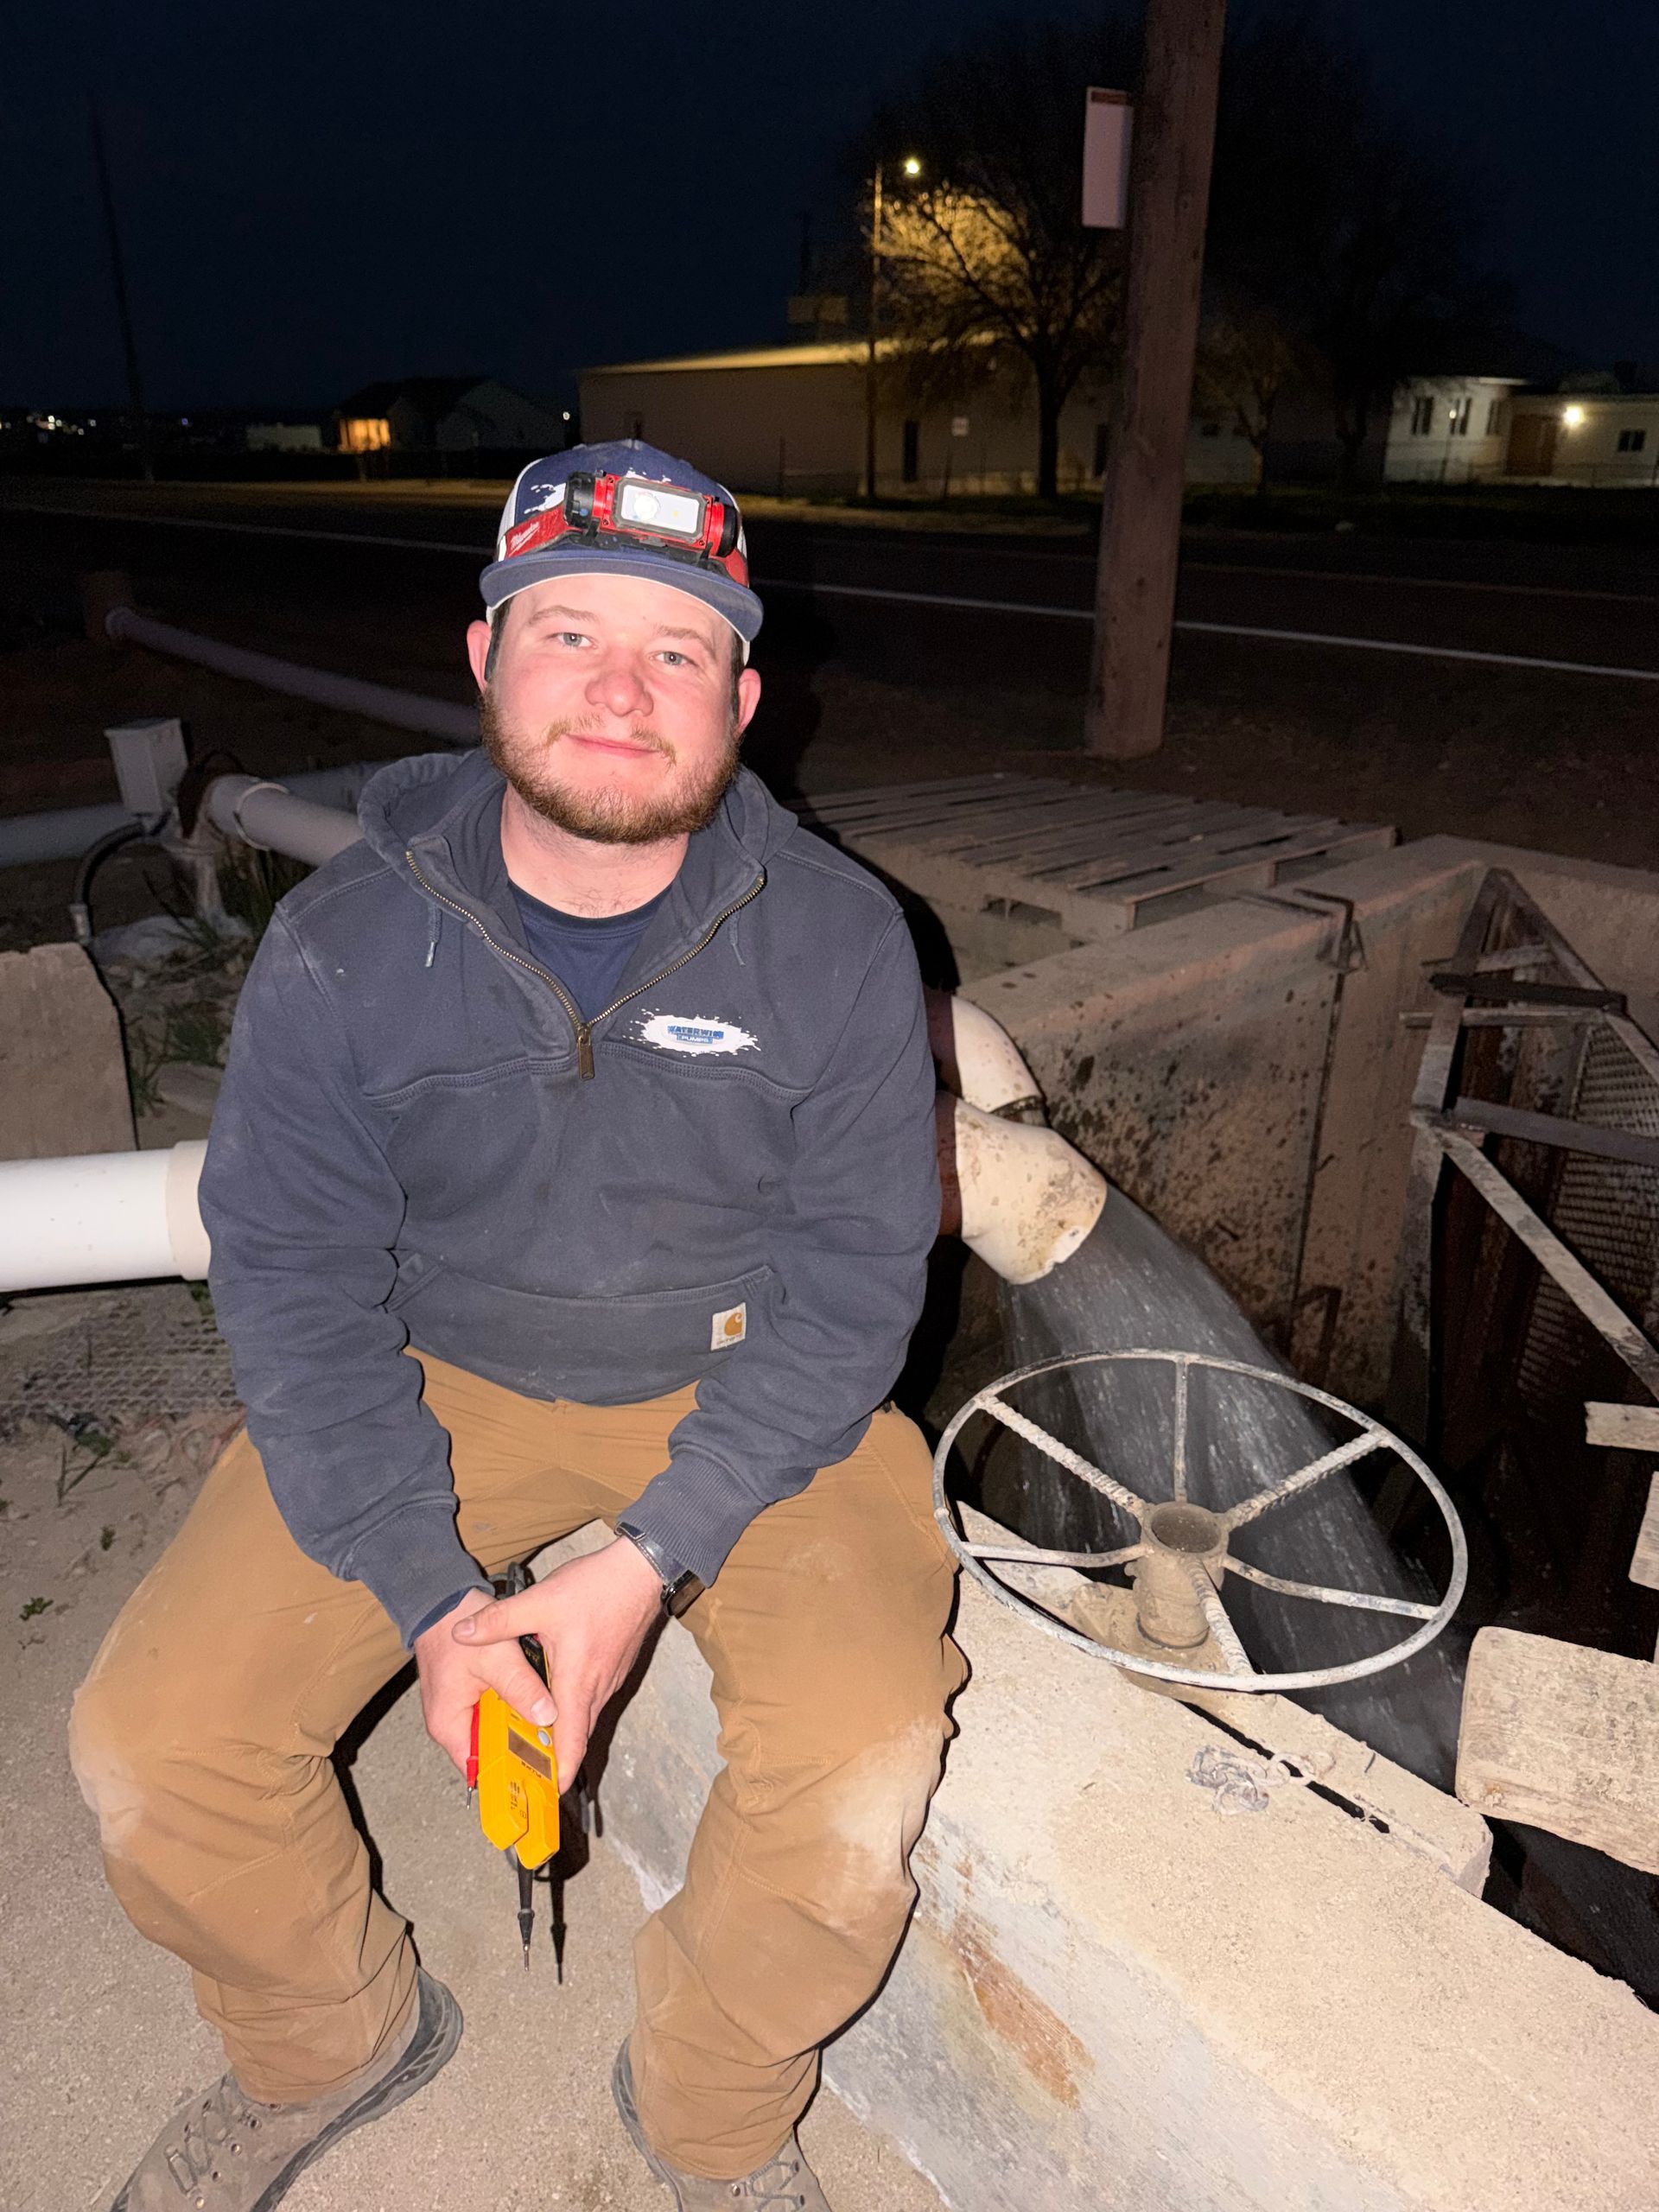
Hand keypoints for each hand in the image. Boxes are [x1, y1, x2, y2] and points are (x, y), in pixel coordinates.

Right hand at [414, 1586, 554, 1776]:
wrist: (440, 1601)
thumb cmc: (455, 1627)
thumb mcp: (497, 1658)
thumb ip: (522, 1688)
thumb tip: (547, 1717)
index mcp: (449, 1724)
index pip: (481, 1769)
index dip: (512, 1773)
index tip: (541, 1775)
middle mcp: (452, 1724)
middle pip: (493, 1752)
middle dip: (523, 1748)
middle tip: (554, 1744)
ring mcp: (461, 1710)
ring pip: (497, 1732)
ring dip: (521, 1727)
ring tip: (549, 1721)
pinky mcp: (471, 1696)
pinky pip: (497, 1713)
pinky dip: (515, 1709)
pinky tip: (535, 1701)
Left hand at [449, 1538, 663, 1788]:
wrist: (642, 1569)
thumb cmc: (598, 1586)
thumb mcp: (540, 1601)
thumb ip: (500, 1620)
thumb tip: (462, 1635)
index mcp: (577, 1681)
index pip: (571, 1743)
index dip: (559, 1773)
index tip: (544, 1794)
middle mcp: (598, 1688)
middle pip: (577, 1737)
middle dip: (554, 1758)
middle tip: (525, 1770)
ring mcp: (611, 1679)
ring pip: (585, 1718)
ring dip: (563, 1733)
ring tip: (533, 1739)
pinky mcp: (615, 1667)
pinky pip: (593, 1699)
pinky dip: (574, 1709)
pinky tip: (554, 1697)